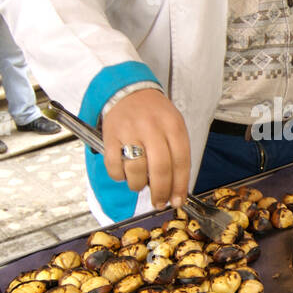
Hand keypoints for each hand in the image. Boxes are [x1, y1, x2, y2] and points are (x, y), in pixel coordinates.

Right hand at [101, 87, 190, 209]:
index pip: (181, 162)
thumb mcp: (173, 125)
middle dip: (161, 192)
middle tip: (159, 202)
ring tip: (139, 183)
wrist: (128, 91)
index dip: (180, 186)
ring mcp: (130, 131)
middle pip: (160, 169)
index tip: (177, 200)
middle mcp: (152, 127)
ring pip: (136, 171)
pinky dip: (120, 176)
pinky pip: (114, 167)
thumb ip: (177, 153)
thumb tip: (176, 188)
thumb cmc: (153, 113)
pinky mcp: (110, 136)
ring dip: (138, 185)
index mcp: (173, 125)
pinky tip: (124, 171)